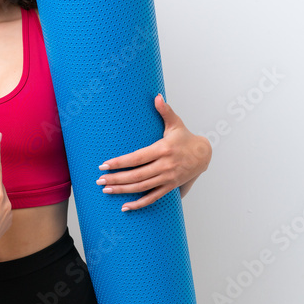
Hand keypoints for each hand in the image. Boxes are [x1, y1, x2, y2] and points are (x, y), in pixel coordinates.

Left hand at [95, 94, 211, 210]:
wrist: (204, 155)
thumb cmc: (186, 138)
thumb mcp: (176, 124)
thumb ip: (165, 111)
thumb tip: (156, 96)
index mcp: (163, 150)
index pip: (137, 158)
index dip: (119, 163)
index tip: (104, 165)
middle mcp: (165, 166)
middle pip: (136, 175)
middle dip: (116, 179)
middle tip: (99, 180)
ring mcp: (168, 178)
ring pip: (142, 187)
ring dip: (123, 190)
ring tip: (106, 190)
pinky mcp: (170, 187)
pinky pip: (153, 198)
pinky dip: (139, 204)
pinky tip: (125, 207)